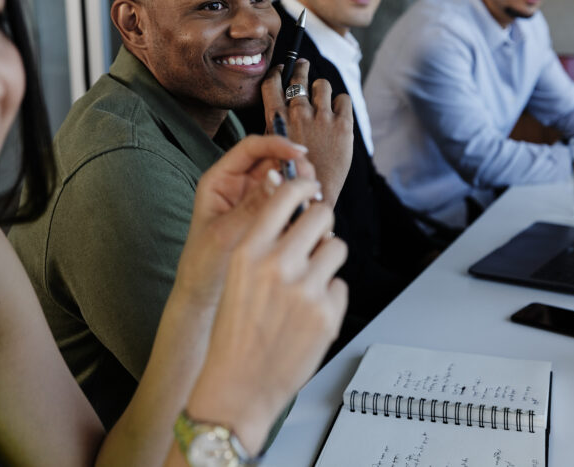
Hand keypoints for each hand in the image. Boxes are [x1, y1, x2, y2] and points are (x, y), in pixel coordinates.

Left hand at [175, 135, 317, 307]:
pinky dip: (303, 205)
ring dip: (302, 186)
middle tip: (312, 183)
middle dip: (295, 166)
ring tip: (316, 201)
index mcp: (220, 180)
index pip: (250, 148)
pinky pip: (289, 203)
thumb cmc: (204, 264)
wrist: (205, 295)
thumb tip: (278, 178)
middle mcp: (238, 185)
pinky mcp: (268, 218)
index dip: (276, 144)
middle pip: (273, 160)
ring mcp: (254, 201)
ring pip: (285, 180)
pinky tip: (313, 216)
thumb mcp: (226, 234)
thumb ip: (252, 206)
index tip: (299, 153)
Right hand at [185, 184, 346, 454]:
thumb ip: (264, 243)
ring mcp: (306, 289)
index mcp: (249, 251)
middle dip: (321, 222)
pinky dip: (330, 296)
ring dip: (328, 257)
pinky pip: (340, 285)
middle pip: (320, 215)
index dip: (303, 187)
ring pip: (337, 247)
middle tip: (316, 235)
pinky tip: (309, 313)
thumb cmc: (233, 332)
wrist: (237, 385)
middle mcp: (277, 265)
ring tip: (311, 279)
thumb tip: (296, 213)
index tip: (309, 187)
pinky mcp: (327, 314)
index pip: (285, 196)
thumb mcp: (236, 276)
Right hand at [262, 59, 354, 206]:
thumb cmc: (291, 172)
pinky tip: (337, 112)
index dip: (278, 72)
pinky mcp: (343, 125)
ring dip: (321, 89)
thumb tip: (279, 103)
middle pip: (299, 78)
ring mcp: (322, 118)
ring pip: (322, 85)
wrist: (312, 195)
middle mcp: (298, 114)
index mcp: (277, 119)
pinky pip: (344, 99)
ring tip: (322, 94)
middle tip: (303, 66)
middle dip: (301, 69)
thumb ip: (276, 124)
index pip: (272, 83)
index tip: (282, 68)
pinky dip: (340, 102)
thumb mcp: (273, 146)